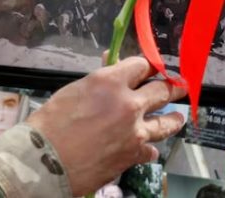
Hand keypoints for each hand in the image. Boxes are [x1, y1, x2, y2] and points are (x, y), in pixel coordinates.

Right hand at [26, 56, 185, 195]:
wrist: (46, 160)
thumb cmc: (51, 122)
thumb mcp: (75, 90)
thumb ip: (99, 80)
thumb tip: (111, 65)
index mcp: (111, 81)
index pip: (141, 66)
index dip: (145, 67)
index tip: (149, 70)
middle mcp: (129, 103)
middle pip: (161, 90)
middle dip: (171, 87)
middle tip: (179, 86)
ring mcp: (135, 131)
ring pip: (165, 122)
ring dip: (173, 118)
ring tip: (178, 117)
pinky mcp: (134, 155)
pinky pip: (151, 150)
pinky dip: (149, 148)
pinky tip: (150, 148)